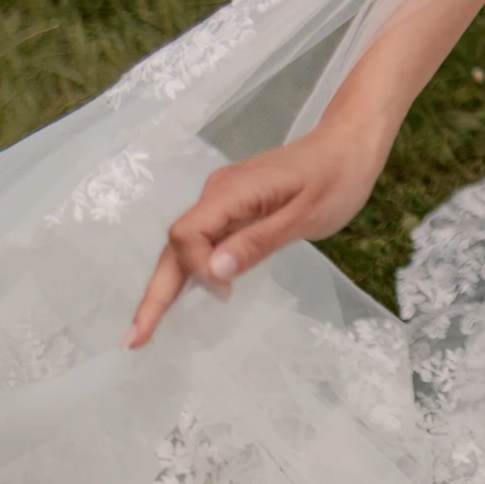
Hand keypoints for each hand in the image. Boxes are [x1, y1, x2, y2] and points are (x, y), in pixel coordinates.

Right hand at [128, 126, 381, 348]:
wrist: (349, 145)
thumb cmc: (337, 179)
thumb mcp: (306, 216)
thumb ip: (259, 242)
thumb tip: (213, 273)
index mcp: (232, 192)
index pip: (188, 234)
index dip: (195, 269)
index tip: (225, 293)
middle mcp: (218, 193)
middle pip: (176, 244)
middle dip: (155, 292)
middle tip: (135, 339)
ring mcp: (223, 199)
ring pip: (185, 245)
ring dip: (166, 285)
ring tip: (147, 329)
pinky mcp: (234, 206)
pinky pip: (203, 240)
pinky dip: (189, 270)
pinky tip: (181, 296)